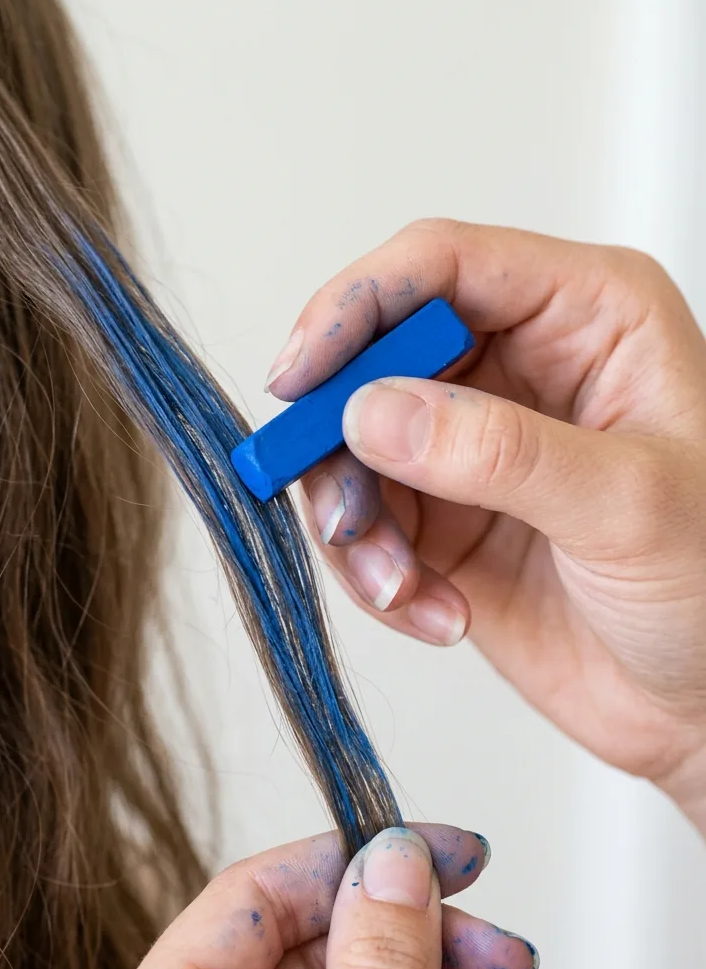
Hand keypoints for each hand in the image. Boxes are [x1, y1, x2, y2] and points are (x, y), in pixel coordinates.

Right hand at [266, 221, 705, 830]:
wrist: (703, 703)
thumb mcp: (626, 505)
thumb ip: (499, 451)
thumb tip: (373, 411)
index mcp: (584, 316)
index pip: (441, 265)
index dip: (356, 307)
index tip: (302, 378)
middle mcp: (519, 367)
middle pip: (375, 355)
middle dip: (340, 439)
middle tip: (345, 515)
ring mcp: (473, 446)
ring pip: (353, 446)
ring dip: (355, 524)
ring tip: (401, 587)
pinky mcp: (443, 520)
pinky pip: (363, 524)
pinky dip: (374, 573)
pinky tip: (433, 612)